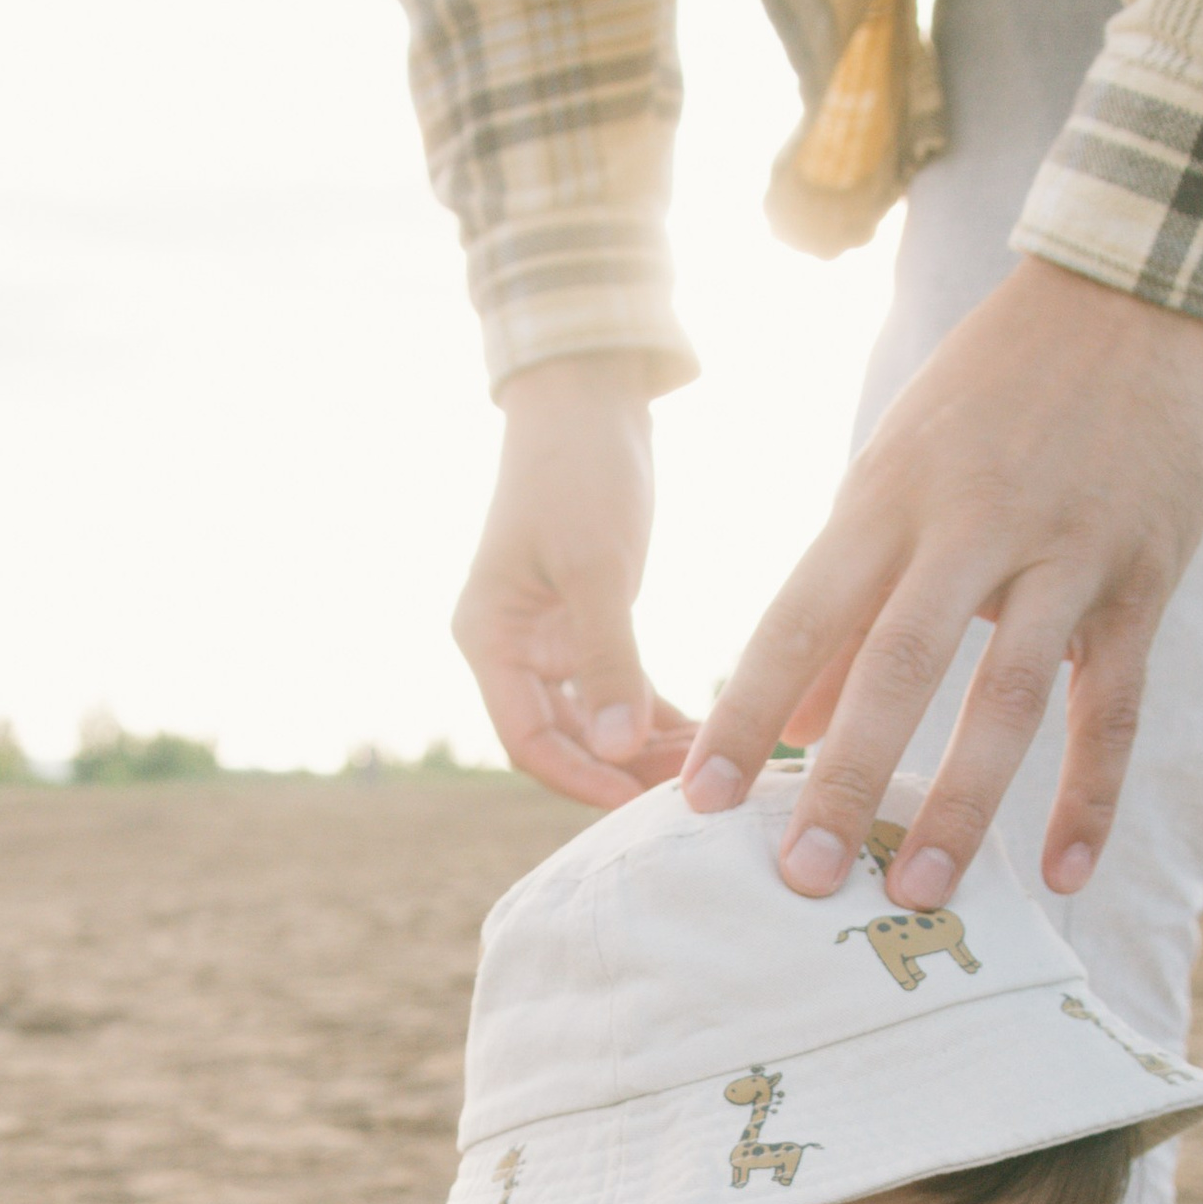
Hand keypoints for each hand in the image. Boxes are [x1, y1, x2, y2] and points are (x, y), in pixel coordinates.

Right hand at [454, 352, 693, 805]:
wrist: (589, 397)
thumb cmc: (579, 471)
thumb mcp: (595, 568)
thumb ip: (608, 661)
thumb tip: (619, 751)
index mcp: (490, 640)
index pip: (528, 741)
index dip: (583, 780)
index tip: (644, 806)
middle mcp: (513, 650)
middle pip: (565, 741)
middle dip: (625, 770)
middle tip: (697, 791)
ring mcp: (550, 639)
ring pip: (599, 722)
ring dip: (648, 747)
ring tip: (712, 764)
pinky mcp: (589, 624)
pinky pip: (622, 690)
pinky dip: (660, 714)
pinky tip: (711, 732)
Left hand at [685, 259, 1202, 905]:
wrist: (1133, 299)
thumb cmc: (989, 400)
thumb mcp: (897, 471)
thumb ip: (853, 595)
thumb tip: (804, 721)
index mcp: (886, 500)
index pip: (798, 620)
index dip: (746, 714)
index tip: (696, 801)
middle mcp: (970, 527)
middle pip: (899, 667)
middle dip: (845, 777)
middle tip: (803, 877)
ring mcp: (1065, 554)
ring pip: (1011, 695)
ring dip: (962, 800)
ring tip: (921, 888)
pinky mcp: (1144, 580)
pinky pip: (1116, 706)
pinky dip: (1089, 796)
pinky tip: (1061, 874)